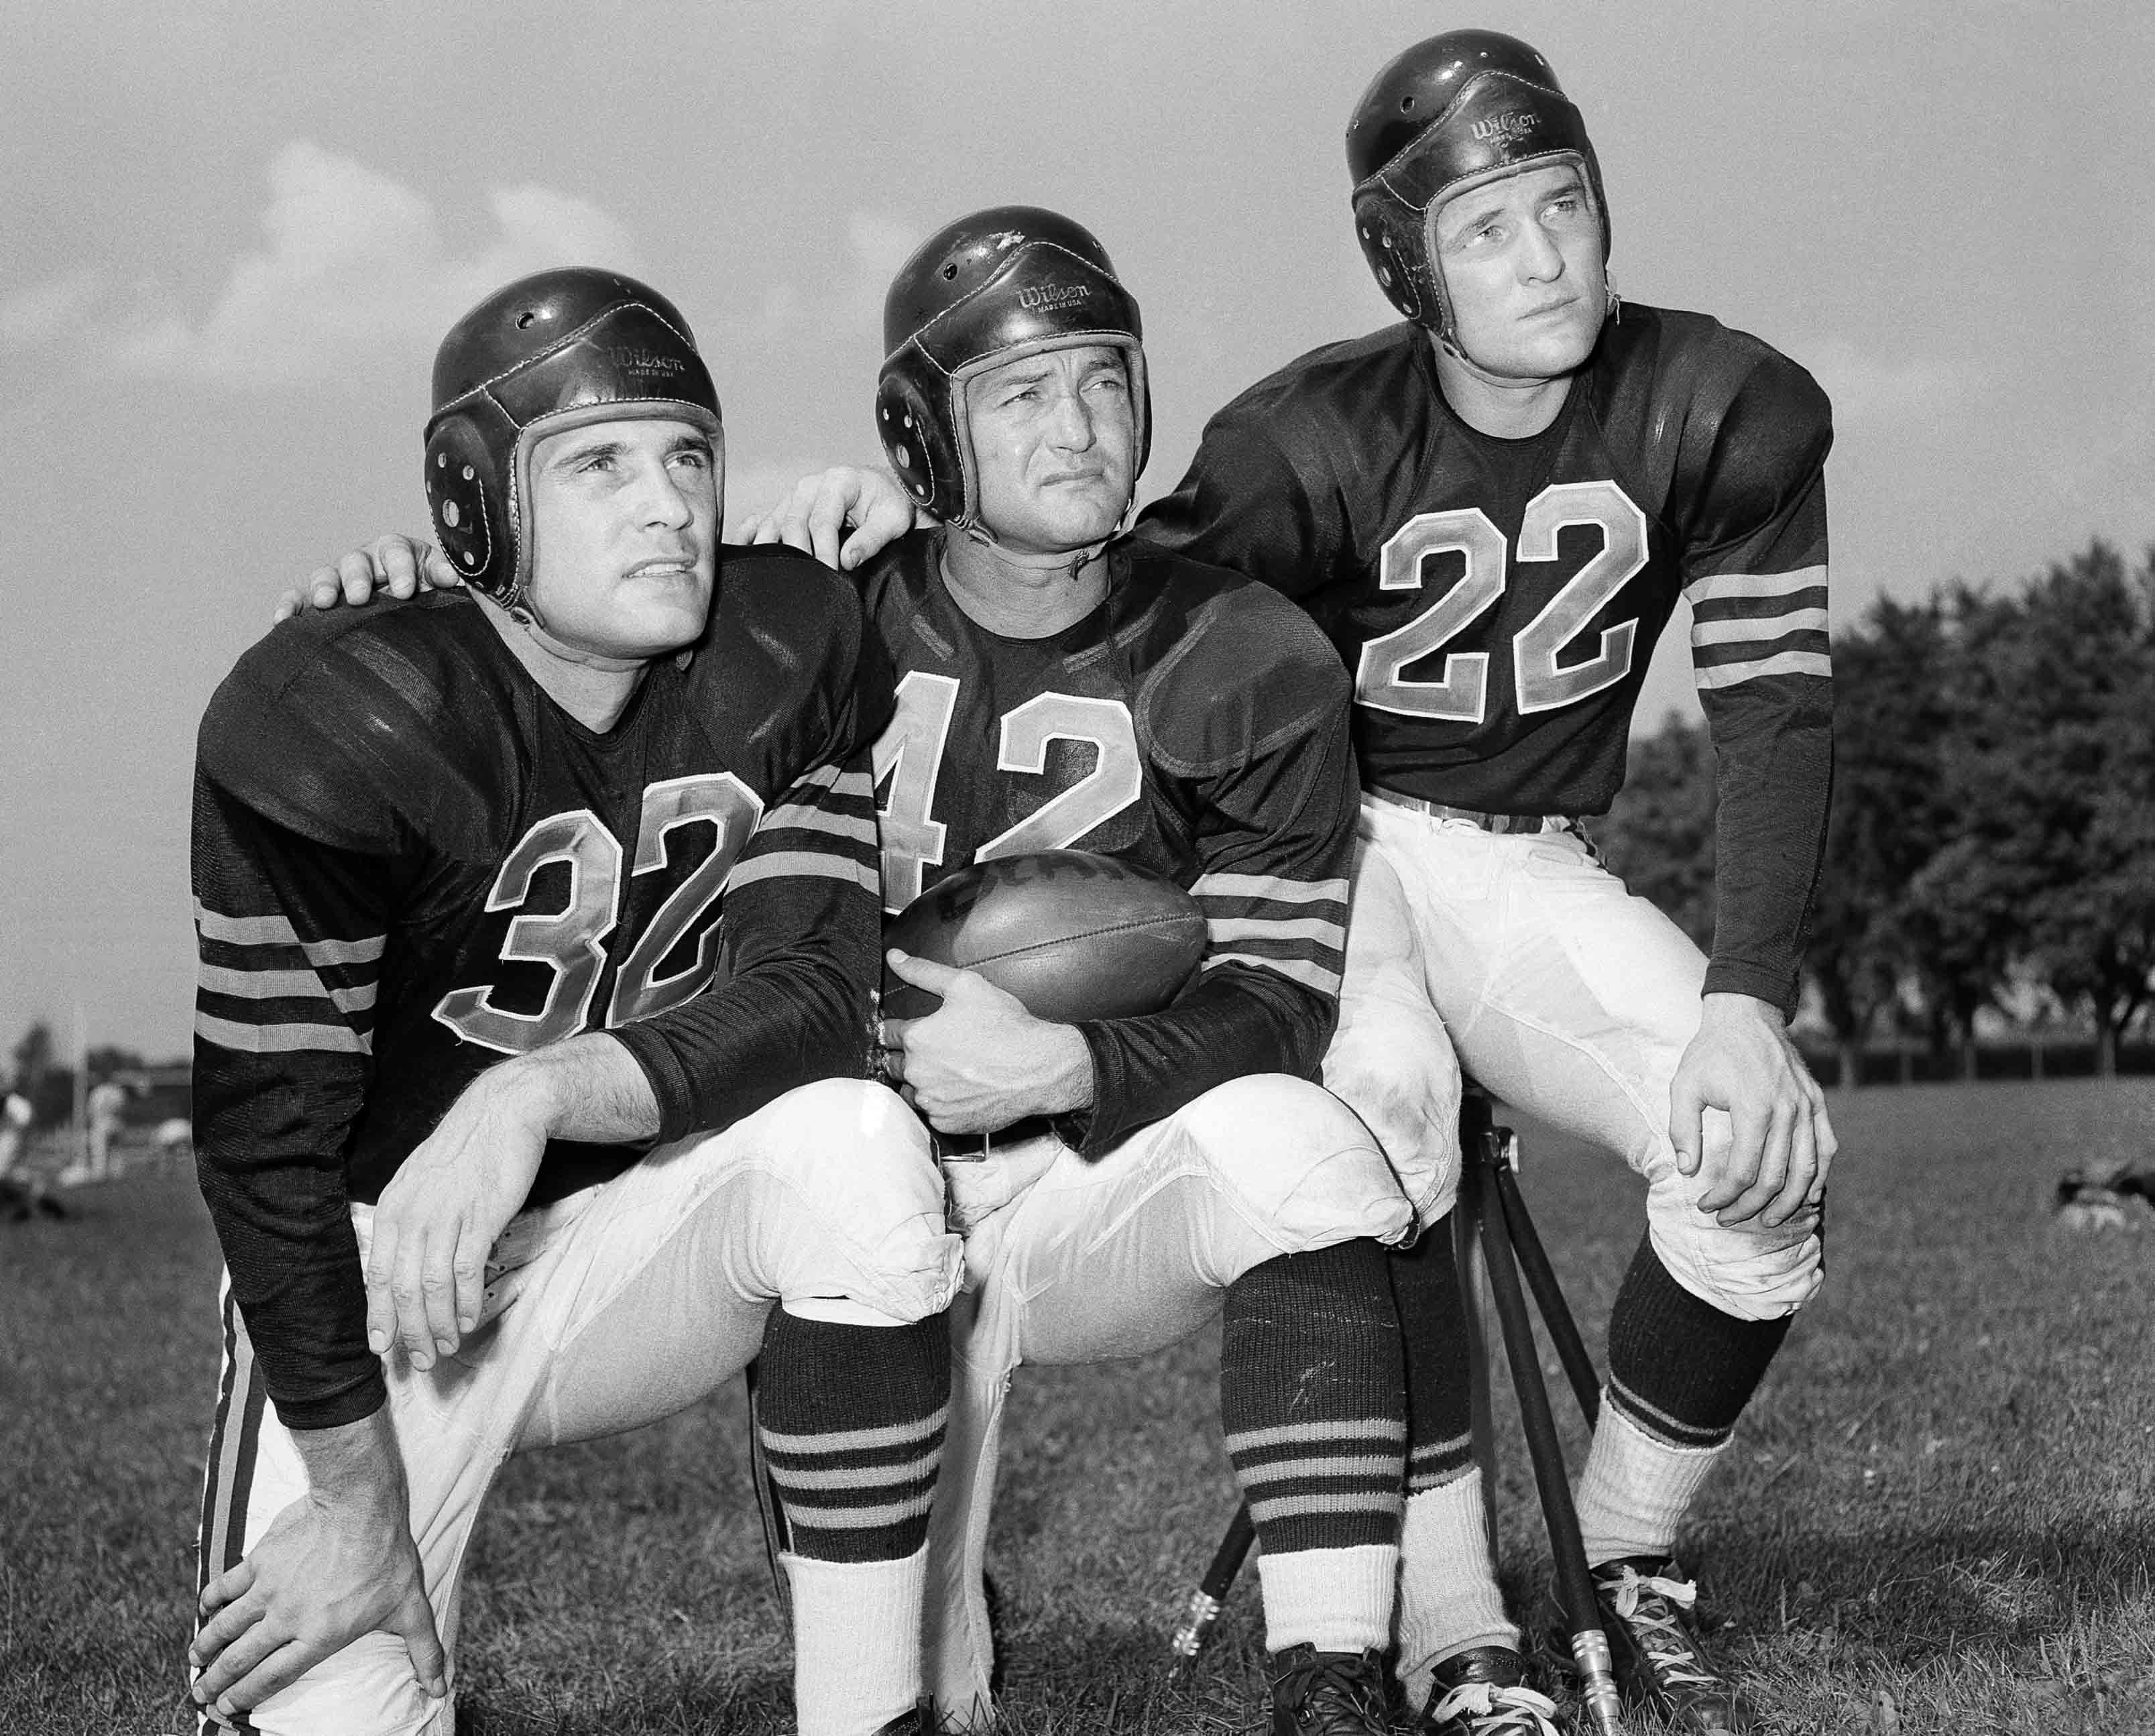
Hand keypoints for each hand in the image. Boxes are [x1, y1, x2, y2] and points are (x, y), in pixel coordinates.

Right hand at [189, 1410, 444, 1715]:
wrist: (361, 1505)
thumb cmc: (388, 1557)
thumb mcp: (411, 1608)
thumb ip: (423, 1651)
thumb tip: (440, 1690)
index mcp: (318, 1637)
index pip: (272, 1677)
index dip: (245, 1697)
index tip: (226, 1709)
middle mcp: (287, 1619)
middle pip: (241, 1659)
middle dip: (216, 1681)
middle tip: (199, 1694)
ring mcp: (270, 1589)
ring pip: (226, 1626)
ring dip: (206, 1646)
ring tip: (195, 1660)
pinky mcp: (260, 1559)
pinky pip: (226, 1584)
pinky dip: (210, 1599)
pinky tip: (202, 1609)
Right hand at [273, 534, 460, 622]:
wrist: (417, 624)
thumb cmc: (433, 601)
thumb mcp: (444, 585)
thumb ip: (448, 577)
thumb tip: (455, 576)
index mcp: (399, 554)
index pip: (396, 550)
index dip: (399, 567)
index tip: (406, 590)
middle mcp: (366, 563)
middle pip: (356, 561)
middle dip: (357, 577)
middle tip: (360, 597)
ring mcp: (340, 581)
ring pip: (325, 576)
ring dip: (323, 588)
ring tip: (325, 604)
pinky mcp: (319, 602)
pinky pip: (298, 599)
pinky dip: (289, 605)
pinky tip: (281, 619)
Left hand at [365, 1061, 552, 1369]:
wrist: (503, 1113)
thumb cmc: (464, 1150)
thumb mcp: (420, 1181)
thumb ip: (408, 1220)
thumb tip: (404, 1264)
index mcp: (393, 1209)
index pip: (376, 1275)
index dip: (378, 1316)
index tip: (382, 1348)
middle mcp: (413, 1216)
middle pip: (403, 1289)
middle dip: (410, 1332)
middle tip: (421, 1362)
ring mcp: (446, 1217)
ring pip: (432, 1287)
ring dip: (438, 1325)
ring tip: (447, 1348)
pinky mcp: (480, 1218)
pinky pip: (466, 1271)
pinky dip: (466, 1302)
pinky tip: (469, 1320)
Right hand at [732, 466, 920, 570]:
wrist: (885, 489)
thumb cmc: (890, 504)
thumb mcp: (893, 520)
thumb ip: (872, 539)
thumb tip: (847, 560)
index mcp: (839, 482)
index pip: (822, 521)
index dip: (823, 550)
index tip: (828, 575)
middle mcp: (811, 485)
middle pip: (792, 522)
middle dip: (796, 554)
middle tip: (803, 583)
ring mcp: (795, 495)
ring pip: (773, 522)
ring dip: (769, 549)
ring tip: (768, 576)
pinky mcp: (787, 506)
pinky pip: (761, 518)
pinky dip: (749, 535)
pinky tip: (741, 554)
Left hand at [879, 950, 1092, 1132]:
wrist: (1038, 1069)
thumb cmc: (1006, 1027)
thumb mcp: (965, 985)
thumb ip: (923, 971)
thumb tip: (894, 957)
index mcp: (917, 1038)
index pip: (889, 1033)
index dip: (903, 1028)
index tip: (918, 1030)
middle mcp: (918, 1072)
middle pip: (894, 1064)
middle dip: (909, 1055)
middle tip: (938, 1049)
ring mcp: (932, 1101)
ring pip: (909, 1090)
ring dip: (920, 1081)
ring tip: (949, 1070)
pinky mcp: (946, 1122)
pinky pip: (931, 1113)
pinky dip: (940, 1103)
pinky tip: (960, 1090)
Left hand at [1669, 993, 1836, 1227]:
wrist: (1746, 1015)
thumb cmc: (1711, 1052)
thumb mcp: (1684, 1085)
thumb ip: (1682, 1129)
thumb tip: (1686, 1170)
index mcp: (1754, 1109)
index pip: (1744, 1171)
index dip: (1724, 1196)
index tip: (1706, 1206)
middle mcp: (1788, 1112)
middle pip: (1775, 1178)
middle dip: (1750, 1207)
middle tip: (1728, 1219)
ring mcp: (1807, 1107)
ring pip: (1807, 1170)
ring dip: (1789, 1203)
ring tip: (1769, 1221)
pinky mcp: (1817, 1103)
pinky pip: (1825, 1148)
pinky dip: (1819, 1176)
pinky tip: (1807, 1195)